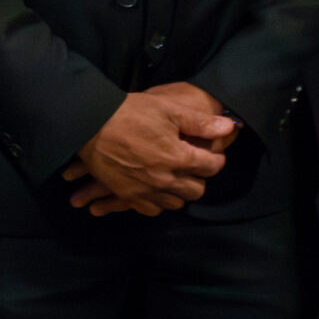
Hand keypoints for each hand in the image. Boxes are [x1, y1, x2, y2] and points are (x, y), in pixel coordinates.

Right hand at [60, 83, 236, 215]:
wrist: (90, 125)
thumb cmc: (130, 113)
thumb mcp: (168, 109)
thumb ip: (200, 122)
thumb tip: (228, 127)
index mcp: (178, 156)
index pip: (211, 167)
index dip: (215, 159)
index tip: (211, 153)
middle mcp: (165, 179)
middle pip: (197, 190)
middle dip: (199, 177)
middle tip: (192, 164)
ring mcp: (146, 190)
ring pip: (176, 203)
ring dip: (180, 191)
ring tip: (175, 176)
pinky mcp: (128, 196)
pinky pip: (153, 210)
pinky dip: (159, 201)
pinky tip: (156, 187)